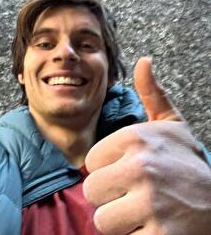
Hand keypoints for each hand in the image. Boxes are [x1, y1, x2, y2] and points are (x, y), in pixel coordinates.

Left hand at [83, 57, 210, 234]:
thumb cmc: (188, 161)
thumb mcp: (172, 123)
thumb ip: (152, 92)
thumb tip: (144, 61)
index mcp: (136, 138)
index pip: (91, 161)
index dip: (107, 169)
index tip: (128, 170)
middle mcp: (141, 166)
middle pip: (92, 191)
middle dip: (110, 197)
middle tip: (134, 194)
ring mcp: (150, 203)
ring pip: (103, 220)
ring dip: (120, 221)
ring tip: (142, 211)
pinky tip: (154, 226)